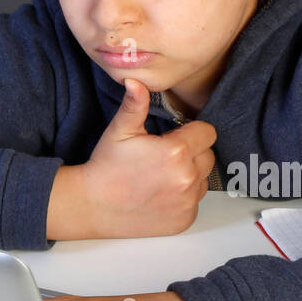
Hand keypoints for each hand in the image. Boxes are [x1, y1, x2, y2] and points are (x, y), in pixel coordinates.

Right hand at [79, 78, 216, 237]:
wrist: (93, 206)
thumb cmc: (106, 168)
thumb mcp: (120, 130)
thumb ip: (136, 104)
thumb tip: (136, 80)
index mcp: (176, 152)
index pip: (207, 133)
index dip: (191, 132)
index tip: (173, 137)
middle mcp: (187, 178)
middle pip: (208, 156)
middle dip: (192, 153)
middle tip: (163, 157)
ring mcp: (187, 202)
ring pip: (204, 180)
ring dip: (190, 176)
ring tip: (161, 177)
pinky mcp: (185, 219)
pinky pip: (195, 202)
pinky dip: (183, 198)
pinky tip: (161, 194)